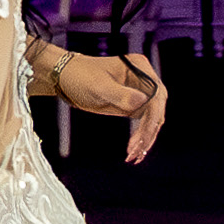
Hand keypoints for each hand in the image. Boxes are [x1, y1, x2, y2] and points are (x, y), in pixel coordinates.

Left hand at [51, 45, 165, 161]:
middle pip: (157, 108)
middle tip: (136, 150)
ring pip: (152, 119)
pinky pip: (144, 123)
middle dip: (149, 131)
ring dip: (146, 138)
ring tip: (134, 156)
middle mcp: (144, 79)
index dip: (152, 116)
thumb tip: (142, 102)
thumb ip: (120, 94)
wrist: (67, 78)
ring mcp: (140, 92)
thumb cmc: (81, 76)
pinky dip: (141, 137)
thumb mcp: (98, 86)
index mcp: (139, 67)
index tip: (142, 135)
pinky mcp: (134, 105)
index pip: (156, 94)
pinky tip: (134, 152)